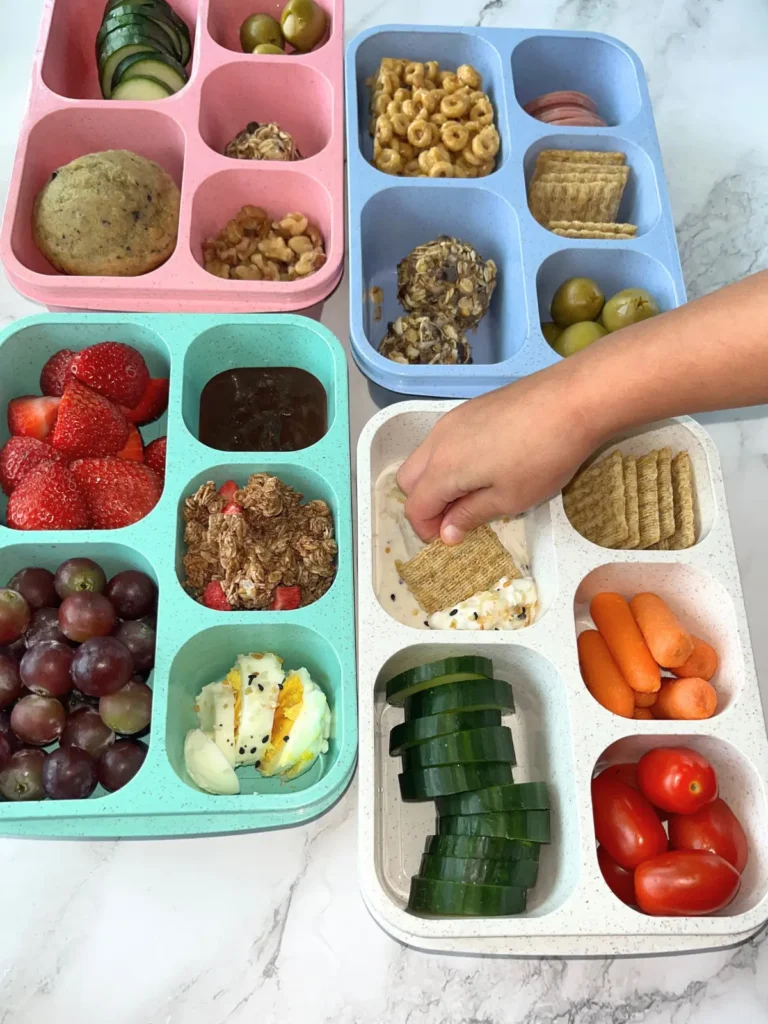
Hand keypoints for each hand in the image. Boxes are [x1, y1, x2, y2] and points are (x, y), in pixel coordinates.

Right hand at [397, 366, 600, 543]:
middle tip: (455, 517)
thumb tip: (446, 532)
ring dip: (436, 480)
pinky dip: (450, 459)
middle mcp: (438, 440)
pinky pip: (444, 439)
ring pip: (425, 456)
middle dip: (424, 503)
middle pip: (409, 479)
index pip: (415, 506)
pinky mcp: (470, 408)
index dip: (427, 529)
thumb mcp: (509, 499)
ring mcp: (453, 419)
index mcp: (443, 468)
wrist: (572, 399)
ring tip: (473, 492)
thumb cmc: (543, 457)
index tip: (449, 539)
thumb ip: (470, 515)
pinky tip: (485, 464)